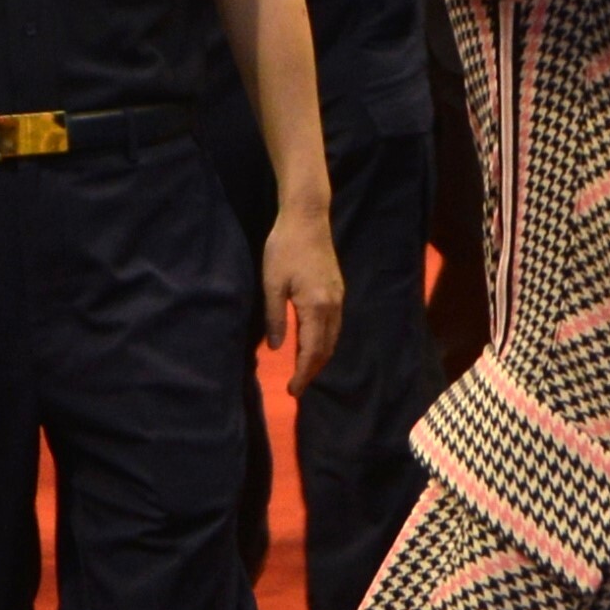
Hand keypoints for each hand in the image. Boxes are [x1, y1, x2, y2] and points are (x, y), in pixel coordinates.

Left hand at [260, 199, 345, 387]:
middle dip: (312, 371)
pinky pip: (334, 325)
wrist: (307, 218)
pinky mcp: (337, 290)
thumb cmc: (284, 249)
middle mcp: (333, 306)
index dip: (303, 374)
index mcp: (316, 306)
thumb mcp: (271, 284)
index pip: (312, 351)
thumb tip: (277, 348)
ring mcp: (338, 297)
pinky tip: (312, 344)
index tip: (293, 391)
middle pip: (326, 349)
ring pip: (333, 338)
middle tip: (297, 387)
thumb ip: (275, 318)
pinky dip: (324, 341)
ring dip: (320, 357)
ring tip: (304, 371)